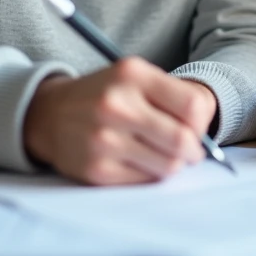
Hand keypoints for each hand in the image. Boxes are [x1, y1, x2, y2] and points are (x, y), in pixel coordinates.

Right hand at [22, 57, 216, 184]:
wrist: (49, 114)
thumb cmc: (105, 95)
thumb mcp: (136, 77)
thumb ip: (175, 96)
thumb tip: (206, 134)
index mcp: (132, 74)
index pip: (193, 106)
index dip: (202, 123)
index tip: (195, 128)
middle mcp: (116, 104)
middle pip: (183, 140)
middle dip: (194, 150)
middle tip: (189, 150)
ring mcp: (104, 139)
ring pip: (169, 165)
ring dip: (173, 163)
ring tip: (160, 153)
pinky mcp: (96, 169)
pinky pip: (146, 180)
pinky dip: (150, 174)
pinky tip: (137, 160)